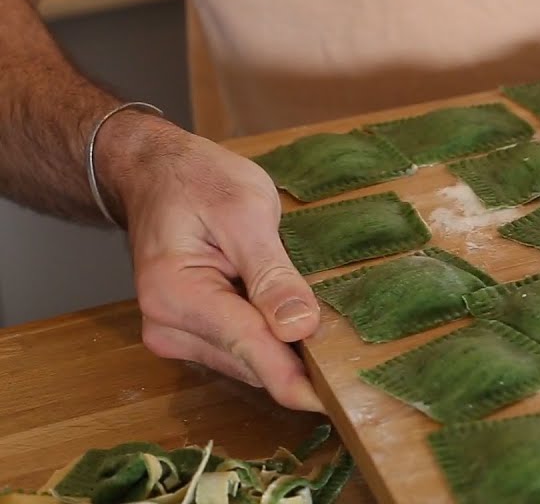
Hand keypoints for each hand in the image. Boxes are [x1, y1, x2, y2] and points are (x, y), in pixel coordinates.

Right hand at [97, 113, 322, 410]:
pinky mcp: (188, 334)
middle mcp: (167, 326)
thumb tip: (299, 327)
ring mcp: (174, 334)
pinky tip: (290, 316)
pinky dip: (269, 340)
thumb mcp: (245, 211)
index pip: (247, 345)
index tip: (330, 400)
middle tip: (350, 349)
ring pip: (246, 360)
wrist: (156, 172)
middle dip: (297, 360)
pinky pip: (239, 349)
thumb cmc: (199, 181)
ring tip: (322, 322)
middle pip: (249, 360)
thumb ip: (271, 272)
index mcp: (175, 293)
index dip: (292, 377)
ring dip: (284, 350)